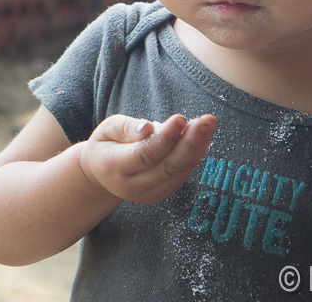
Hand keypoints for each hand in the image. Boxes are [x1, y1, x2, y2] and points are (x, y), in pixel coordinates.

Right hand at [78, 113, 216, 204]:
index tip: (180, 118)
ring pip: (179, 172)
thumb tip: (148, 128)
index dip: (165, 138)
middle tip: (206, 121)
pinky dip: (195, 155)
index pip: (145, 155)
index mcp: (114, 167)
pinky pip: (182, 175)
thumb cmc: (107, 144)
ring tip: (209, 124)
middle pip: (167, 167)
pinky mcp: (163, 193)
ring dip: (198, 148)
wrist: (102, 173)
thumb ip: (127, 128)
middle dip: (190, 143)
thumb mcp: (108, 129)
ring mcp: (150, 193)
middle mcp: (133, 186)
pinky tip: (204, 137)